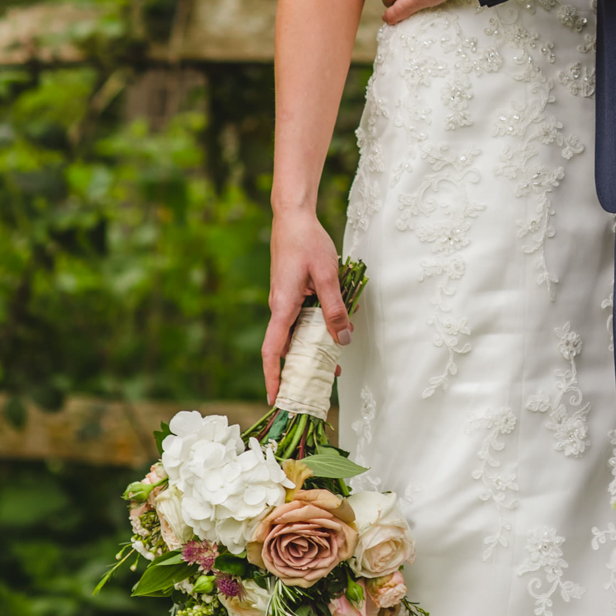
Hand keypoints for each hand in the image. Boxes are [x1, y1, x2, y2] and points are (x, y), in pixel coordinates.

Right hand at [262, 208, 352, 403]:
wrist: (293, 218)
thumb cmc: (307, 242)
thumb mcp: (328, 275)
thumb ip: (335, 308)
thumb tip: (343, 339)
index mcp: (283, 306)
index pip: (272, 350)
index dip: (272, 376)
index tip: (275, 398)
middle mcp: (280, 308)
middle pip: (285, 348)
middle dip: (299, 370)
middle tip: (317, 387)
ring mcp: (285, 301)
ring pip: (296, 334)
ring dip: (310, 350)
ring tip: (332, 366)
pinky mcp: (293, 294)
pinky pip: (301, 320)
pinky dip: (314, 330)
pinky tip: (334, 332)